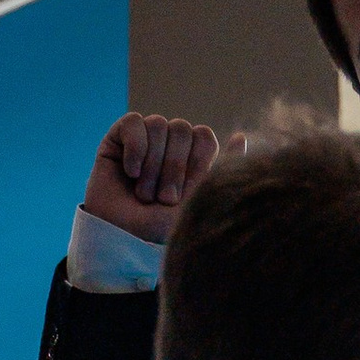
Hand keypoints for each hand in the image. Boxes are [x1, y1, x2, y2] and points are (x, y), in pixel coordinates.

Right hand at [82, 114, 226, 246]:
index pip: (204, 136)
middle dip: (173, 169)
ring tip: (143, 193)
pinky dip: (135, 149)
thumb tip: (240, 136)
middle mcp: (169, 144)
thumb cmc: (158, 228)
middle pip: (183, 129)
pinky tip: (130, 172)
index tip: (182, 196)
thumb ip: (220, 171)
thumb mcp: (195, 203)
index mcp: (191, 157)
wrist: (119, 237)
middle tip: (162, 199)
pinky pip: (134, 122)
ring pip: (159, 124)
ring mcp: (144, 139)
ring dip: (152, 165)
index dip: (195, 163)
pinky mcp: (118, 137)